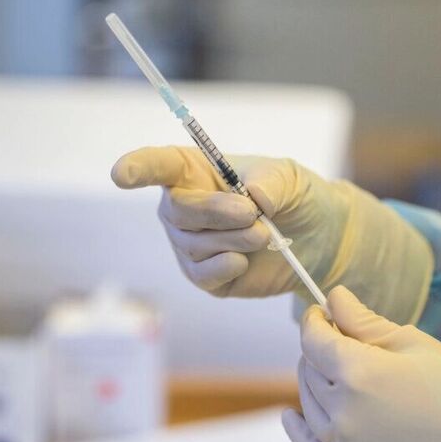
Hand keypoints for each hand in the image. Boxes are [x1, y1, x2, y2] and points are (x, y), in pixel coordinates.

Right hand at [111, 147, 433, 322]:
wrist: (320, 239)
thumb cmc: (298, 196)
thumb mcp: (291, 178)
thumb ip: (271, 182)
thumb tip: (251, 197)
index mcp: (195, 170)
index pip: (158, 165)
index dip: (137, 168)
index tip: (120, 175)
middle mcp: (184, 206)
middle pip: (178, 210)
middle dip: (216, 213)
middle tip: (255, 215)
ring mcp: (191, 244)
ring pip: (193, 245)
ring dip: (234, 240)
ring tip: (265, 236)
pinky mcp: (206, 276)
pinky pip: (202, 275)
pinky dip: (226, 266)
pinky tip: (245, 261)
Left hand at [283, 286, 440, 441]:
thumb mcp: (415, 344)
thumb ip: (364, 322)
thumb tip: (333, 297)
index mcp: (358, 372)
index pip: (313, 338)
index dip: (314, 320)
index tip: (320, 312)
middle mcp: (343, 412)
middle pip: (308, 369)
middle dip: (318, 349)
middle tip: (338, 340)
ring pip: (308, 404)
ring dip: (315, 383)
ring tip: (334, 373)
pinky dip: (297, 430)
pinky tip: (291, 415)